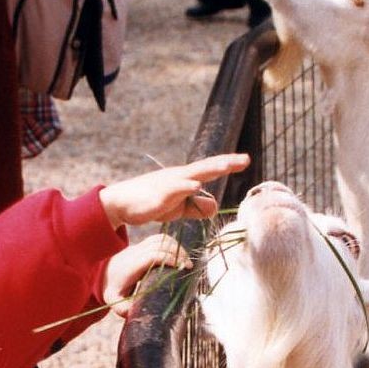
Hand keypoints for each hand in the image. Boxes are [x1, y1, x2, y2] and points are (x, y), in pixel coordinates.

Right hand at [99, 153, 249, 227]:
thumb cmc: (151, 203)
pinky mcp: (158, 195)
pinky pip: (174, 190)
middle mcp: (179, 176)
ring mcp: (169, 184)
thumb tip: (216, 207)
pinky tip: (195, 186)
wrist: (122, 203)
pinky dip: (185, 187)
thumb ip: (197, 207)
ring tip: (226, 166)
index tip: (246, 160)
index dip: (228, 164)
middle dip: (225, 163)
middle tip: (244, 159)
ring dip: (209, 170)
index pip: (210, 169)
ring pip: (193, 175)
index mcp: (186, 179)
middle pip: (206, 167)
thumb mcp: (179, 208)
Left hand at [103, 233, 189, 316]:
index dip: (170, 259)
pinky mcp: (142, 245)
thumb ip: (122, 308)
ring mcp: (138, 247)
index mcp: (132, 265)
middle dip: (177, 253)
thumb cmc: (111, 288)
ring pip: (160, 239)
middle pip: (160, 245)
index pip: (153, 255)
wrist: (102, 274)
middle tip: (188, 266)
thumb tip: (132, 312)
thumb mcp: (114, 300)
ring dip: (176, 247)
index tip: (183, 267)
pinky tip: (178, 254)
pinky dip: (171, 243)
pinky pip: (159, 238)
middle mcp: (135, 253)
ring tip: (185, 260)